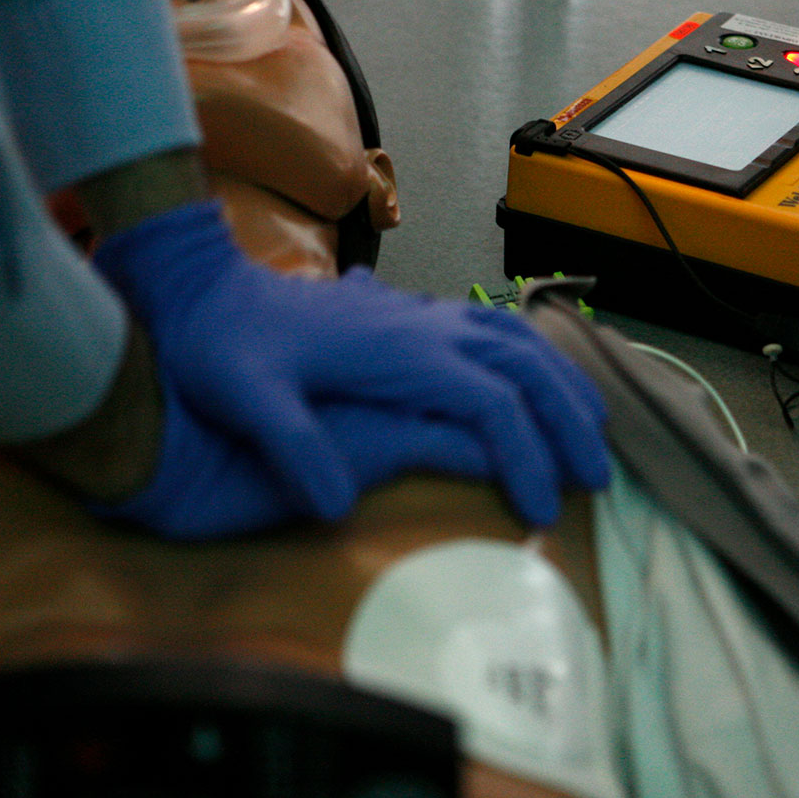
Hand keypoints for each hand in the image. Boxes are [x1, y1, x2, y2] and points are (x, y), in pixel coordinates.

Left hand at [90, 200, 608, 536]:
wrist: (205, 288)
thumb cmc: (223, 344)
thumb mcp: (244, 396)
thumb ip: (290, 445)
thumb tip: (338, 505)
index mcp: (399, 350)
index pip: (490, 404)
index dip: (524, 457)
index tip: (538, 509)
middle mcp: (425, 326)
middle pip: (526, 367)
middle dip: (568, 424)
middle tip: (593, 480)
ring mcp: (423, 315)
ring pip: (520, 340)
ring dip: (563, 385)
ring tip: (591, 434)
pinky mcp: (414, 316)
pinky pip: (498, 329)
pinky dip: (537, 358)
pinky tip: (542, 384)